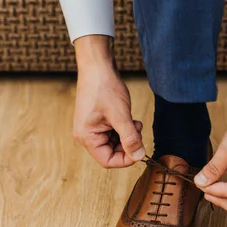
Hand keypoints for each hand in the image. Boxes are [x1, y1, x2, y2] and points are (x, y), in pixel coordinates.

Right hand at [72, 35, 145, 167]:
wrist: (97, 66)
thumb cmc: (104, 87)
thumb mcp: (121, 115)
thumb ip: (130, 138)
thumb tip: (139, 156)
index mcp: (86, 137)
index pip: (108, 161)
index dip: (126, 159)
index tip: (140, 150)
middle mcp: (86, 135)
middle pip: (111, 152)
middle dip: (128, 144)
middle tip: (138, 130)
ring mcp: (92, 128)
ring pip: (114, 142)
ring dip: (128, 136)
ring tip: (135, 122)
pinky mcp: (98, 121)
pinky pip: (113, 133)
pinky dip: (124, 129)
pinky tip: (130, 118)